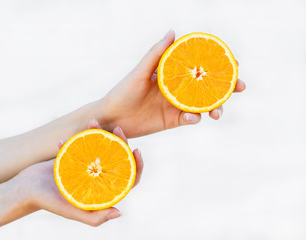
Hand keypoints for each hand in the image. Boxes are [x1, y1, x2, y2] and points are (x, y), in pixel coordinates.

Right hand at [16, 119, 143, 226]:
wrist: (27, 189)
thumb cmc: (49, 203)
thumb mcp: (72, 211)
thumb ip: (94, 217)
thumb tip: (119, 212)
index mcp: (104, 190)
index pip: (129, 179)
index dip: (137, 165)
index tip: (136, 149)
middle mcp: (99, 177)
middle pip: (118, 159)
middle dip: (122, 142)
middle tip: (116, 128)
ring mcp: (88, 164)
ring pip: (103, 147)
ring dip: (103, 133)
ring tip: (94, 121)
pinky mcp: (77, 154)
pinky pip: (85, 142)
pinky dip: (83, 134)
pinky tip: (81, 127)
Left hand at [100, 30, 245, 137]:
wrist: (113, 118)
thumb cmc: (123, 91)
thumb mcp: (140, 72)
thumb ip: (157, 54)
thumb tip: (173, 31)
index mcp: (172, 73)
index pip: (199, 66)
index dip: (218, 64)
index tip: (234, 62)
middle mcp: (178, 88)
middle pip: (208, 86)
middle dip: (226, 87)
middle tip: (239, 86)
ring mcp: (177, 105)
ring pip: (204, 104)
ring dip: (215, 106)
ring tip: (217, 111)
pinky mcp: (173, 120)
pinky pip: (190, 119)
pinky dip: (195, 118)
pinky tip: (192, 117)